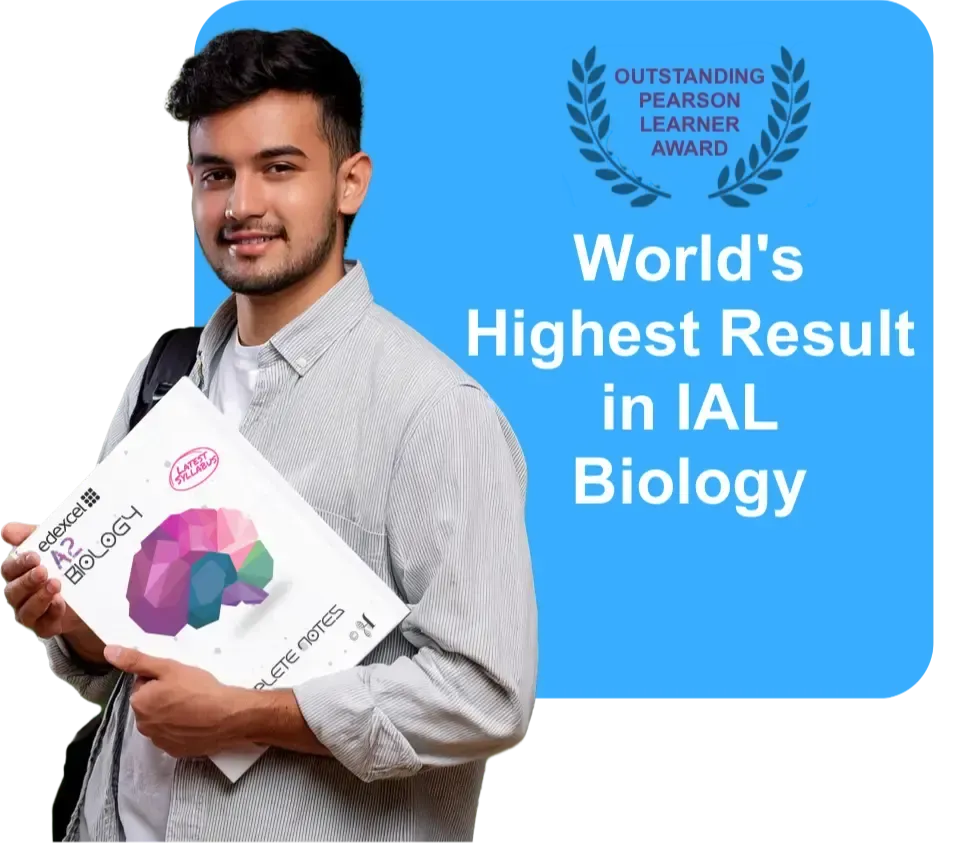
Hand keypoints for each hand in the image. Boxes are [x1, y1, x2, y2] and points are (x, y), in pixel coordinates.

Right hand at [1, 522, 75, 637]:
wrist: (91, 595)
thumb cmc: (65, 567)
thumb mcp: (53, 547)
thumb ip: (31, 537)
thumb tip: (6, 530)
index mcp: (20, 574)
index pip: (10, 569)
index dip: (19, 563)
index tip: (34, 556)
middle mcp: (22, 594)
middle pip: (14, 590)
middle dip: (28, 580)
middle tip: (43, 571)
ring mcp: (33, 612)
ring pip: (26, 610)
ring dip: (40, 597)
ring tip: (55, 585)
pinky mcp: (47, 626)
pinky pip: (44, 625)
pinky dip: (52, 613)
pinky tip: (61, 602)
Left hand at [103, 646, 250, 757]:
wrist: (228, 716)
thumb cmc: (198, 688)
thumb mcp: (168, 667)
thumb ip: (137, 660)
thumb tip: (108, 651)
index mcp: (139, 703)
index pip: (143, 685)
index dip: (161, 680)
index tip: (178, 679)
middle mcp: (143, 726)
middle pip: (151, 705)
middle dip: (164, 697)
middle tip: (187, 692)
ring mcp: (159, 742)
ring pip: (161, 721)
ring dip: (171, 713)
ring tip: (194, 707)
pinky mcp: (175, 752)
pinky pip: (173, 736)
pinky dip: (181, 729)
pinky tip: (196, 722)